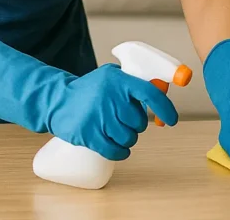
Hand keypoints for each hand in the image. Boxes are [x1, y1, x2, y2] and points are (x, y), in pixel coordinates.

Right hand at [49, 63, 178, 159]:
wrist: (57, 100)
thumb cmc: (89, 89)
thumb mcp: (111, 76)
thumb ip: (133, 81)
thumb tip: (161, 90)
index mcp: (119, 81)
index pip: (150, 94)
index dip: (165, 108)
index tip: (172, 119)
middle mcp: (110, 98)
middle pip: (139, 122)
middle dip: (136, 125)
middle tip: (125, 120)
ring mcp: (98, 117)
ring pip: (129, 138)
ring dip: (127, 139)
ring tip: (116, 131)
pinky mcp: (88, 135)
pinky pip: (114, 150)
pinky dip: (120, 152)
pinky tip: (118, 148)